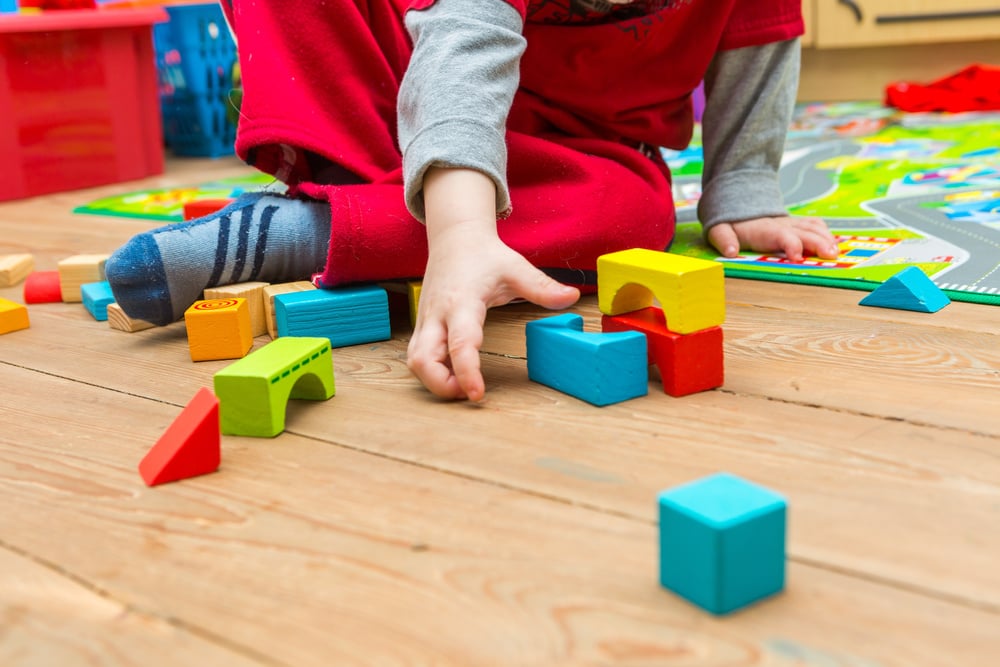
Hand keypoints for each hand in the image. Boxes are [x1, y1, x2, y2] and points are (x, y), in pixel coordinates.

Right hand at [406, 169, 578, 401]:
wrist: (454, 239)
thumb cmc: (484, 255)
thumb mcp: (516, 268)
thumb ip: (542, 287)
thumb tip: (571, 297)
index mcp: (461, 302)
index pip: (460, 343)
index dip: (467, 372)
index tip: (476, 394)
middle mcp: (437, 314)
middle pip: (423, 360)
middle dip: (441, 385)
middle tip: (470, 394)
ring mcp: (425, 321)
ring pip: (415, 362)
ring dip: (434, 381)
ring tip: (463, 386)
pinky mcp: (422, 326)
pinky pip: (417, 356)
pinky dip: (431, 372)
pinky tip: (453, 375)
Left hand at [707, 215, 838, 261]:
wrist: (736, 200)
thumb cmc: (728, 222)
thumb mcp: (719, 230)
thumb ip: (724, 240)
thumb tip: (731, 252)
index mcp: (763, 228)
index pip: (781, 235)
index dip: (791, 244)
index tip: (798, 257)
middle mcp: (781, 224)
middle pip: (804, 232)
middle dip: (818, 243)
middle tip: (831, 256)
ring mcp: (790, 222)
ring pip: (813, 227)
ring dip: (827, 239)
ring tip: (836, 253)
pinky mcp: (796, 223)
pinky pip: (815, 225)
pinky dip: (826, 234)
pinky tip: (835, 246)